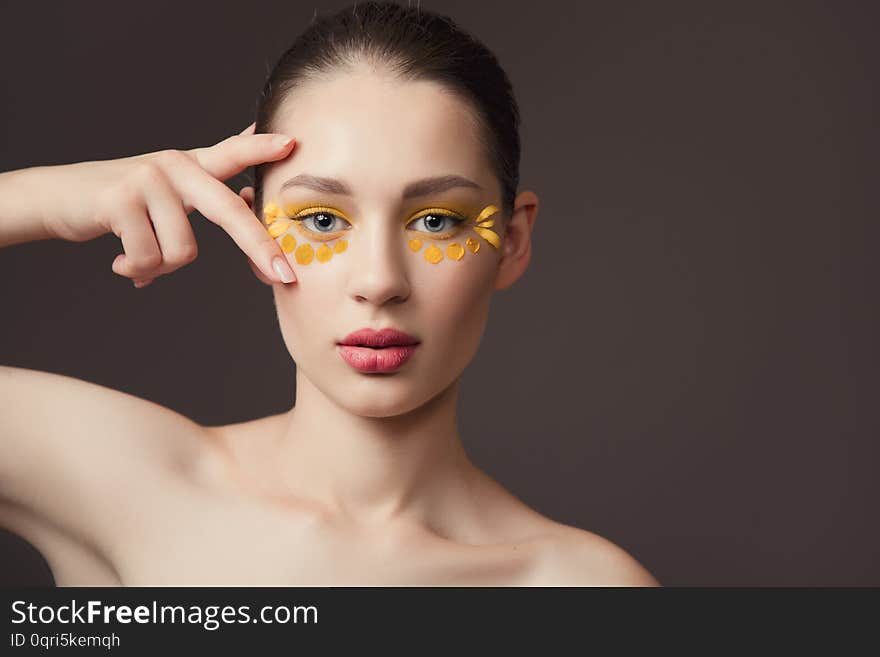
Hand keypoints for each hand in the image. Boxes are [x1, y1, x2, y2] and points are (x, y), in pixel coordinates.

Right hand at [41, 122, 296, 286]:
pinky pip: (149, 257)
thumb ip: (206, 194)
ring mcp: (148, 179)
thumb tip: (247, 198)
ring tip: (138, 258)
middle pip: (229, 212)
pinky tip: (120, 262)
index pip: (232, 153)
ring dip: (160, 267)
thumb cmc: (123, 202)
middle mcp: (174, 165)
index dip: (261, 148)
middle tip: (284, 277)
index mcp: (191, 165)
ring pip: (183, 251)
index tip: (292, 144)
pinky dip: (136, 269)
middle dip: (259, 248)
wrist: (56, 197)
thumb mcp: (167, 191)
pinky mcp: (121, 199)